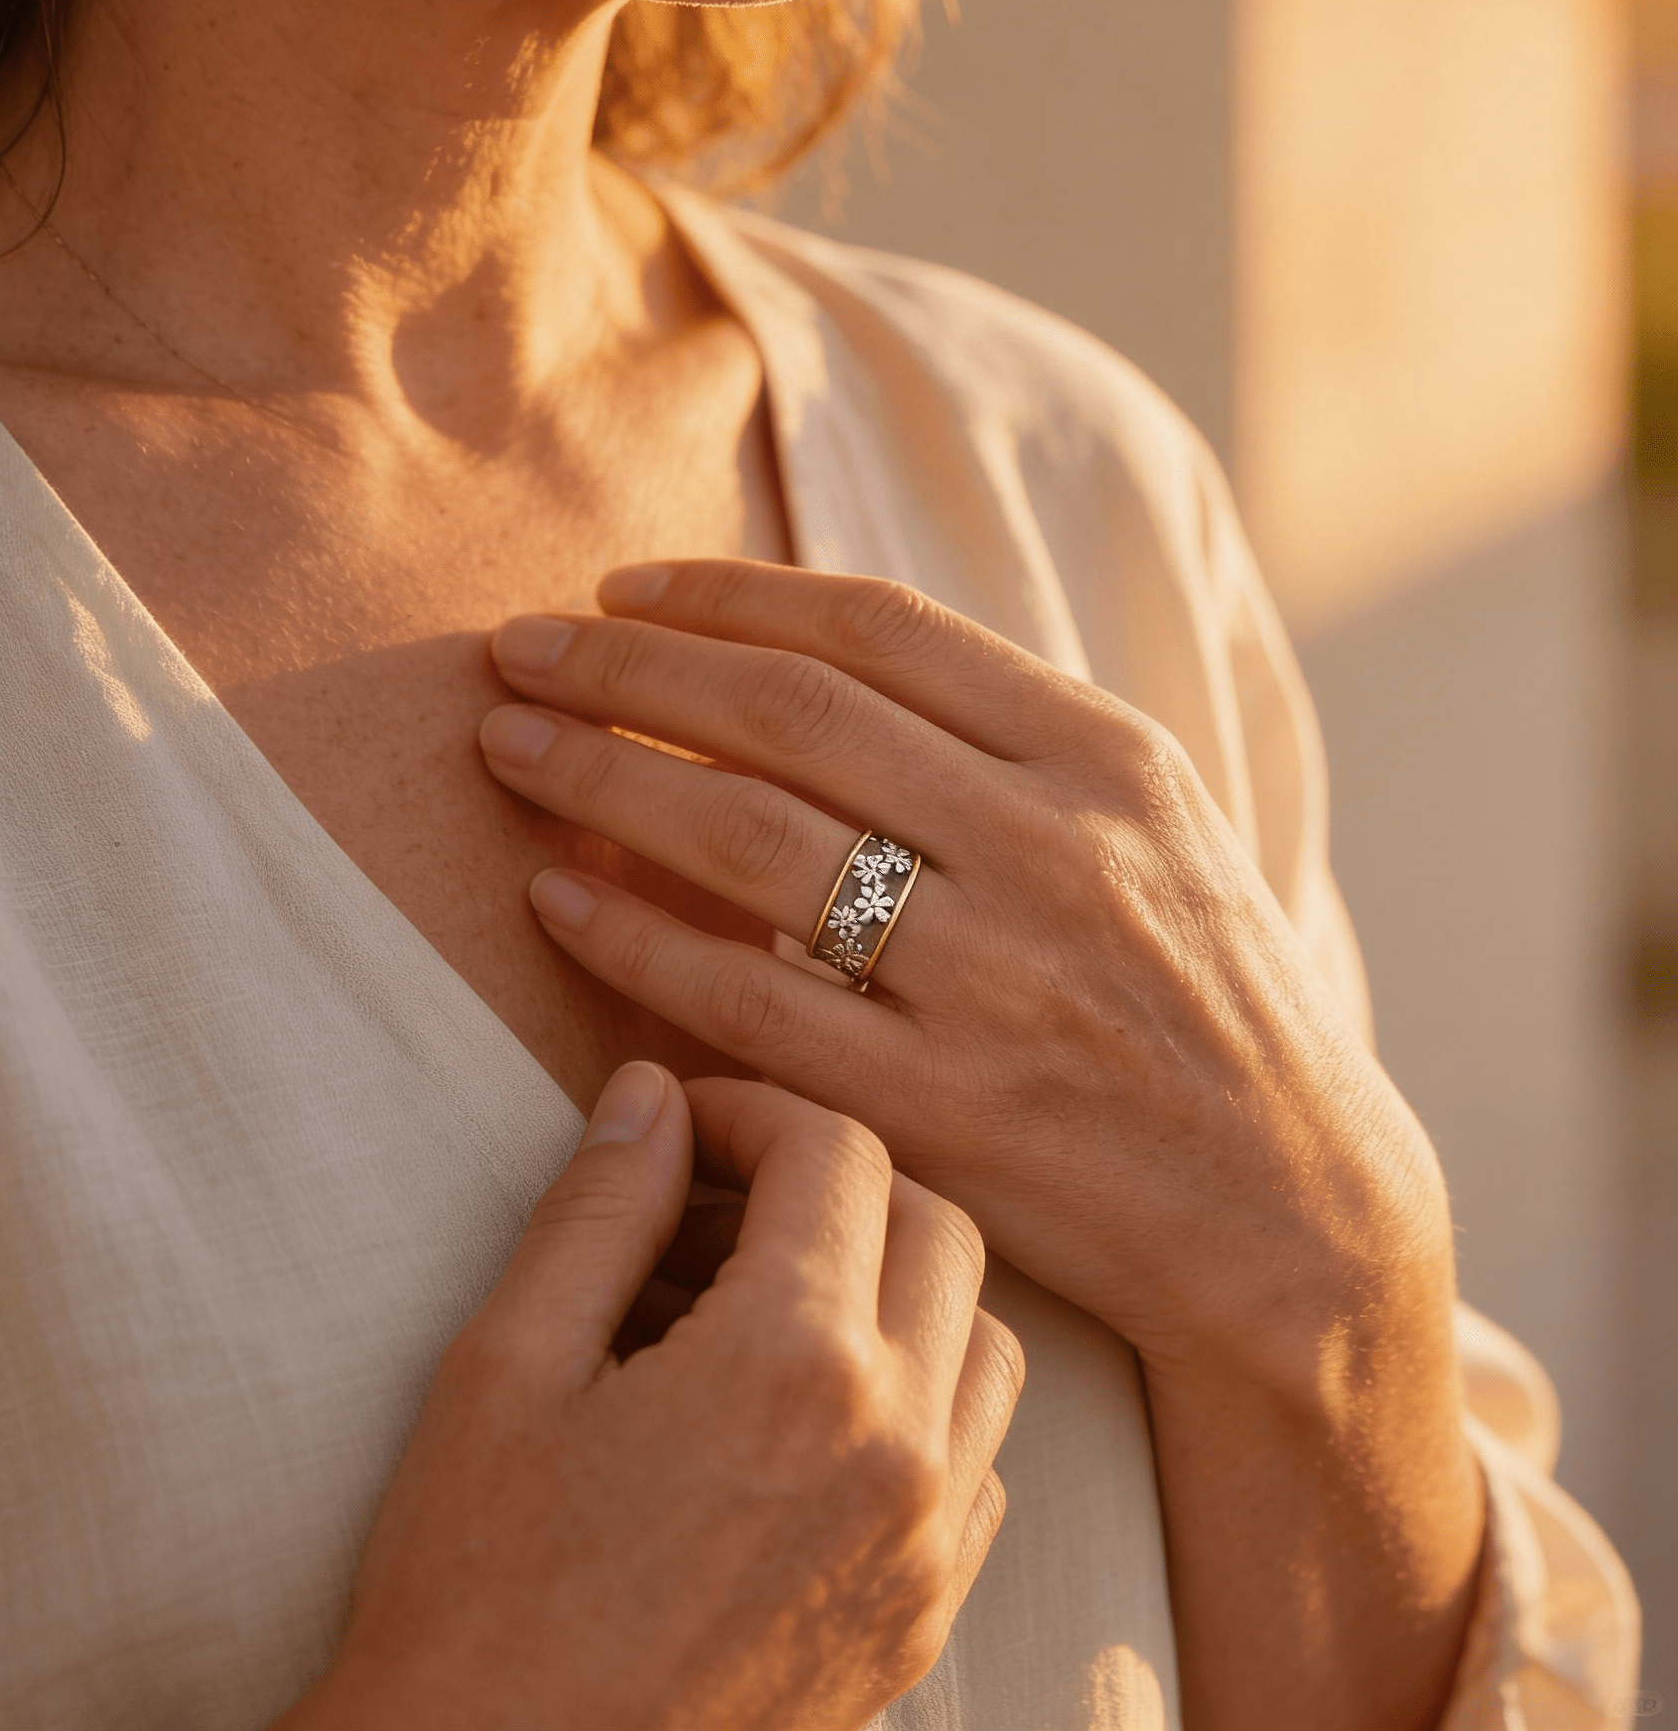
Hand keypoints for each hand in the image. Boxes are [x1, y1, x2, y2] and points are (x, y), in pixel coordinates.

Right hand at [280, 1065, 1023, 1730]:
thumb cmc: (474, 1590)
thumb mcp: (506, 1367)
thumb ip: (599, 1208)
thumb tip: (652, 1093)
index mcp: (790, 1364)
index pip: (836, 1152)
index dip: (752, 1111)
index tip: (682, 1132)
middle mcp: (895, 1447)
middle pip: (937, 1224)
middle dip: (836, 1180)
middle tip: (721, 1207)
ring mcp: (925, 1546)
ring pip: (985, 1338)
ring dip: (897, 1286)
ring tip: (767, 1306)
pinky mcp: (922, 1622)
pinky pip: (981, 1460)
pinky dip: (922, 1403)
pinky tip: (804, 1422)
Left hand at [479, 561, 1485, 1730]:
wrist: (1287, 1207)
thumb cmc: (1198, 991)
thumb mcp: (1148, 821)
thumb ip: (1003, 732)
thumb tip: (801, 647)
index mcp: (1104, 755)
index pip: (878, 628)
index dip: (727, 594)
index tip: (622, 586)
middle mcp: (1052, 848)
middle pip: (790, 714)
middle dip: (626, 666)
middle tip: (514, 647)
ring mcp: (997, 982)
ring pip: (750, 842)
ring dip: (602, 779)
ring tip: (505, 747)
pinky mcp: (943, 1111)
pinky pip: (745, 1004)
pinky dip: (633, 941)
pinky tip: (554, 899)